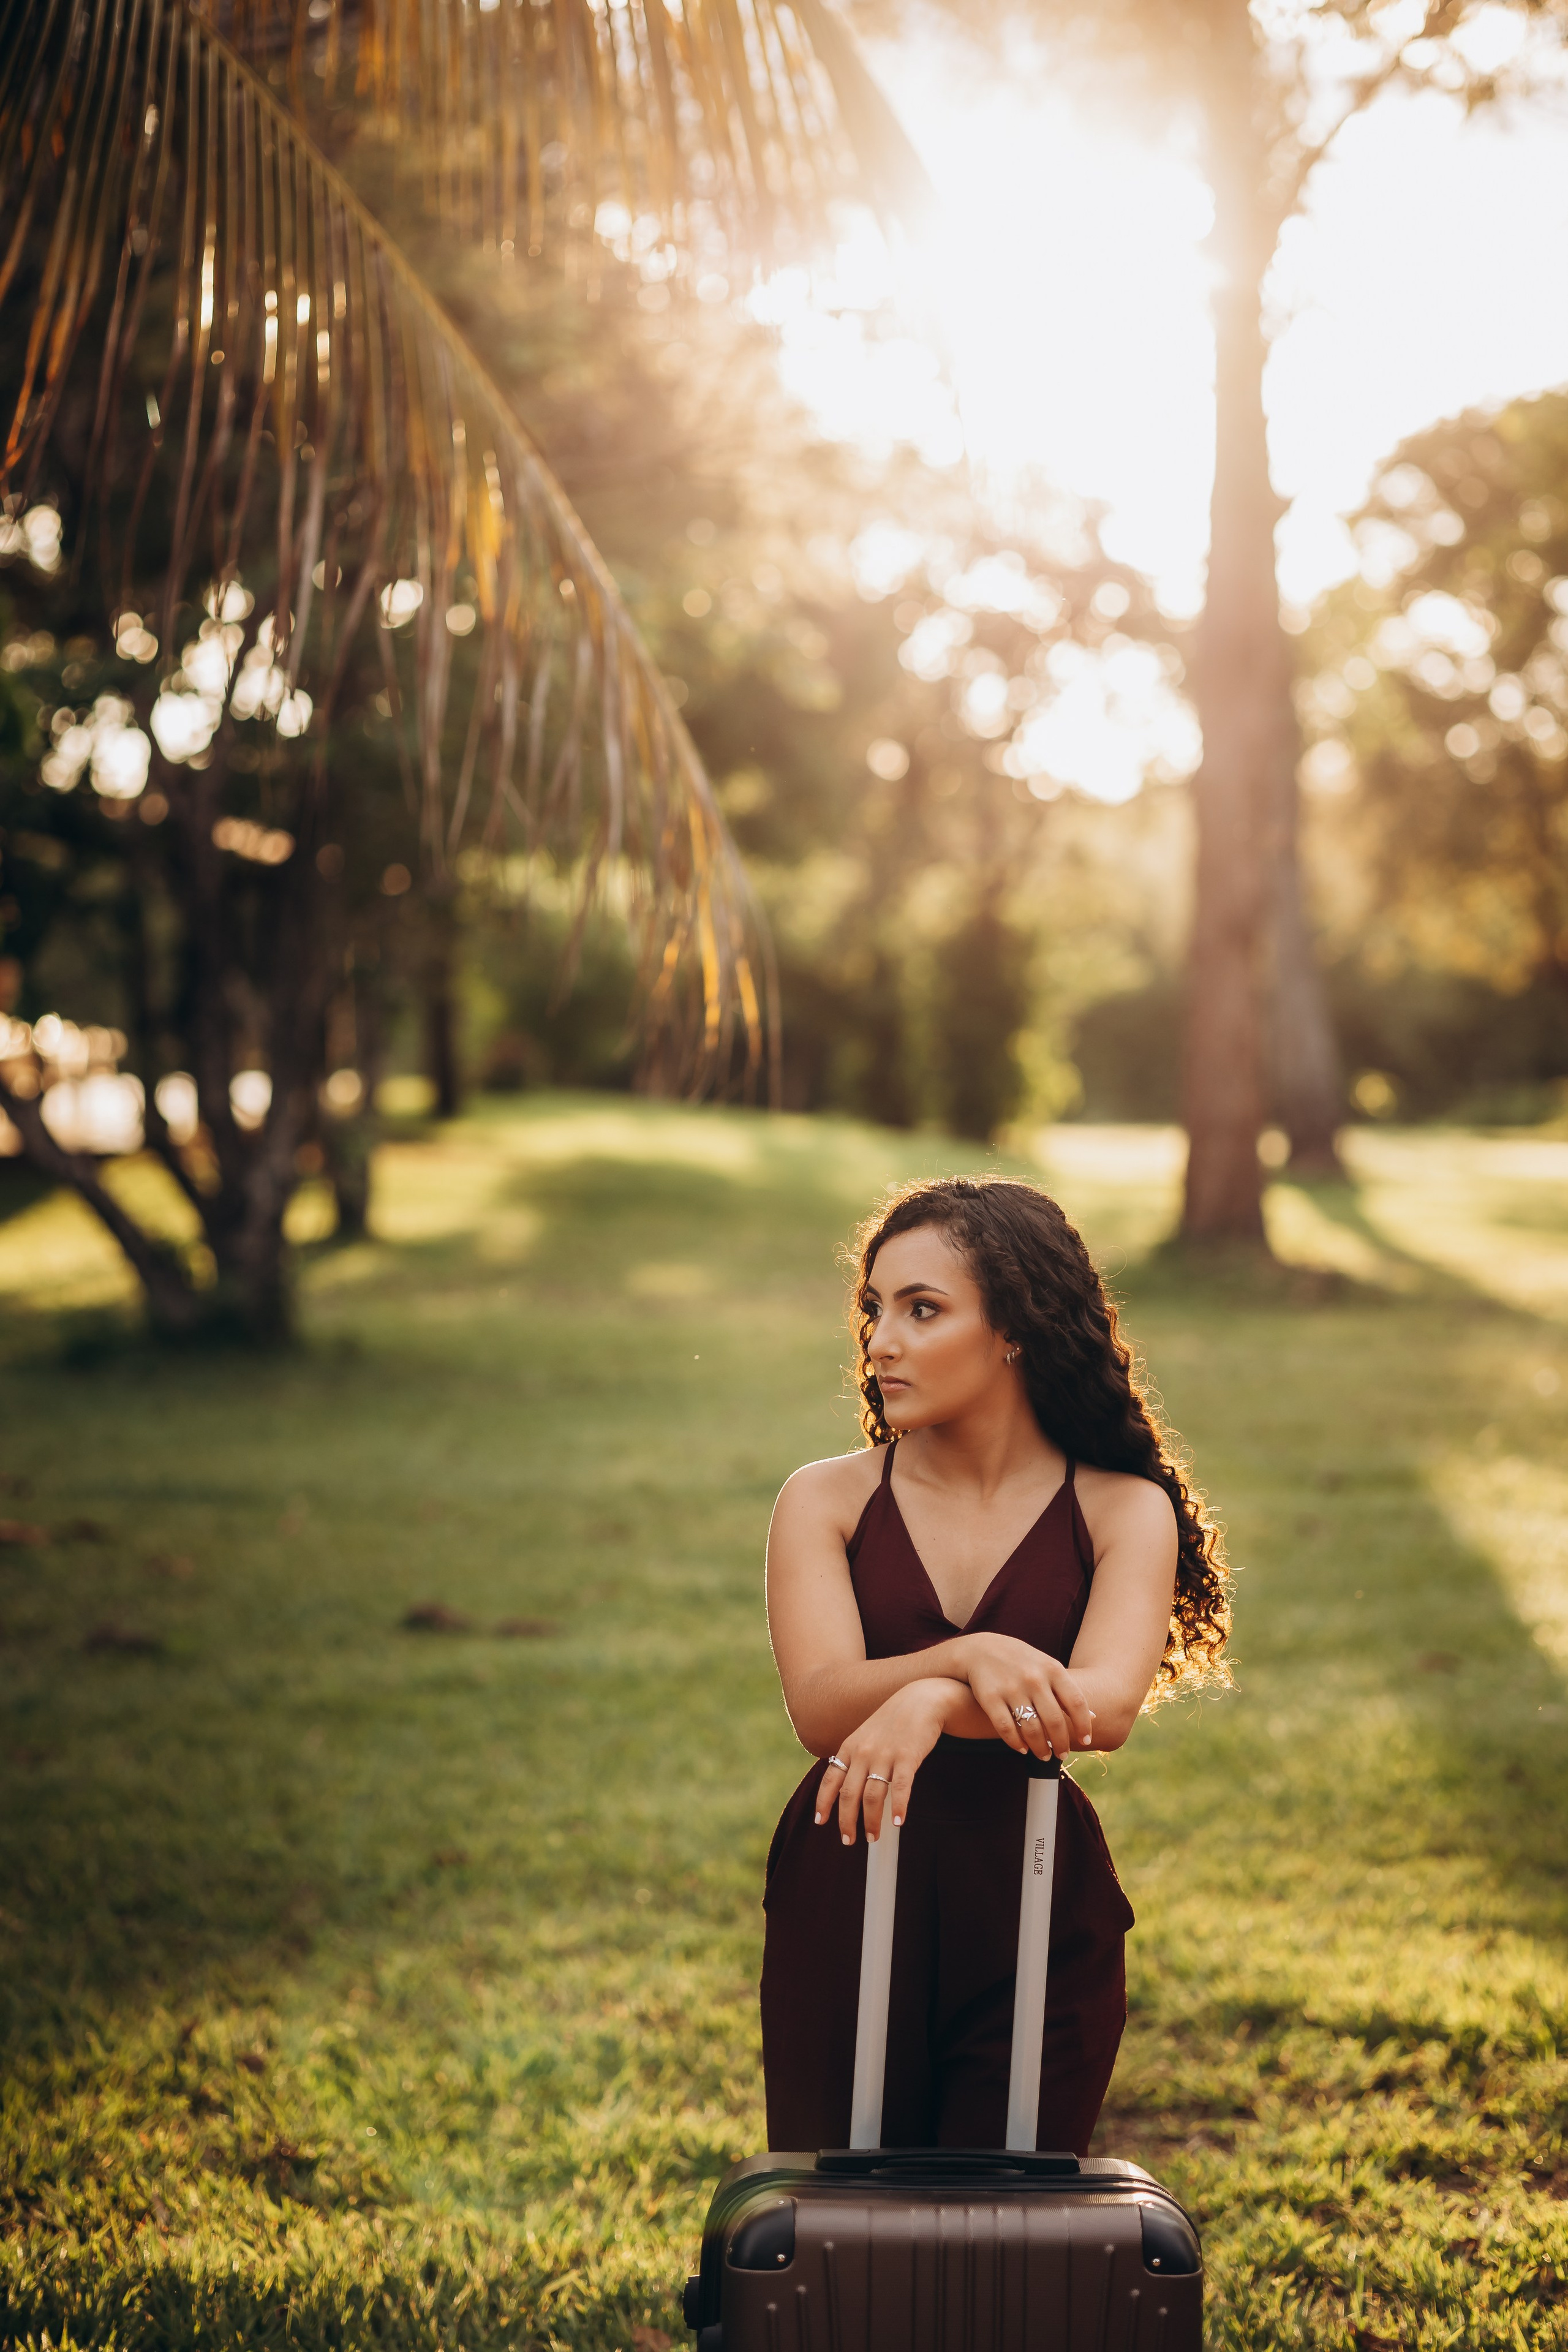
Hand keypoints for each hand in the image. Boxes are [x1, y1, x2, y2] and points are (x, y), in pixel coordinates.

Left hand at [815, 1679, 955, 1843]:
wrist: (921, 1699)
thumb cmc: (893, 1722)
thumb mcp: (866, 1736)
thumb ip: (855, 1759)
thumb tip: (846, 1791)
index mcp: (850, 1747)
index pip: (830, 1779)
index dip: (823, 1803)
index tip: (820, 1822)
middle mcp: (863, 1751)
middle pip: (849, 1794)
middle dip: (846, 1821)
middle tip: (849, 1840)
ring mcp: (885, 1754)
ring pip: (872, 1796)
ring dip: (872, 1821)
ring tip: (873, 1837)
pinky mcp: (908, 1757)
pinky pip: (900, 1788)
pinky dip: (898, 1807)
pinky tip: (898, 1822)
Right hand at [957, 1632, 1094, 1760]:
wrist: (980, 1650)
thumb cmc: (1020, 1661)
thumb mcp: (1046, 1666)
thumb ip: (1066, 1689)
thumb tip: (1094, 1717)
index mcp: (1052, 1669)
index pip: (1076, 1702)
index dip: (1083, 1726)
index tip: (1086, 1742)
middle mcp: (1033, 1678)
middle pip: (1054, 1720)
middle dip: (1061, 1743)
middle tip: (1063, 1755)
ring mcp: (1011, 1687)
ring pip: (1031, 1728)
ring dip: (1041, 1748)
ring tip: (1044, 1756)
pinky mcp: (990, 1697)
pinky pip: (1006, 1728)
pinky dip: (1016, 1743)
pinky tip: (1022, 1749)